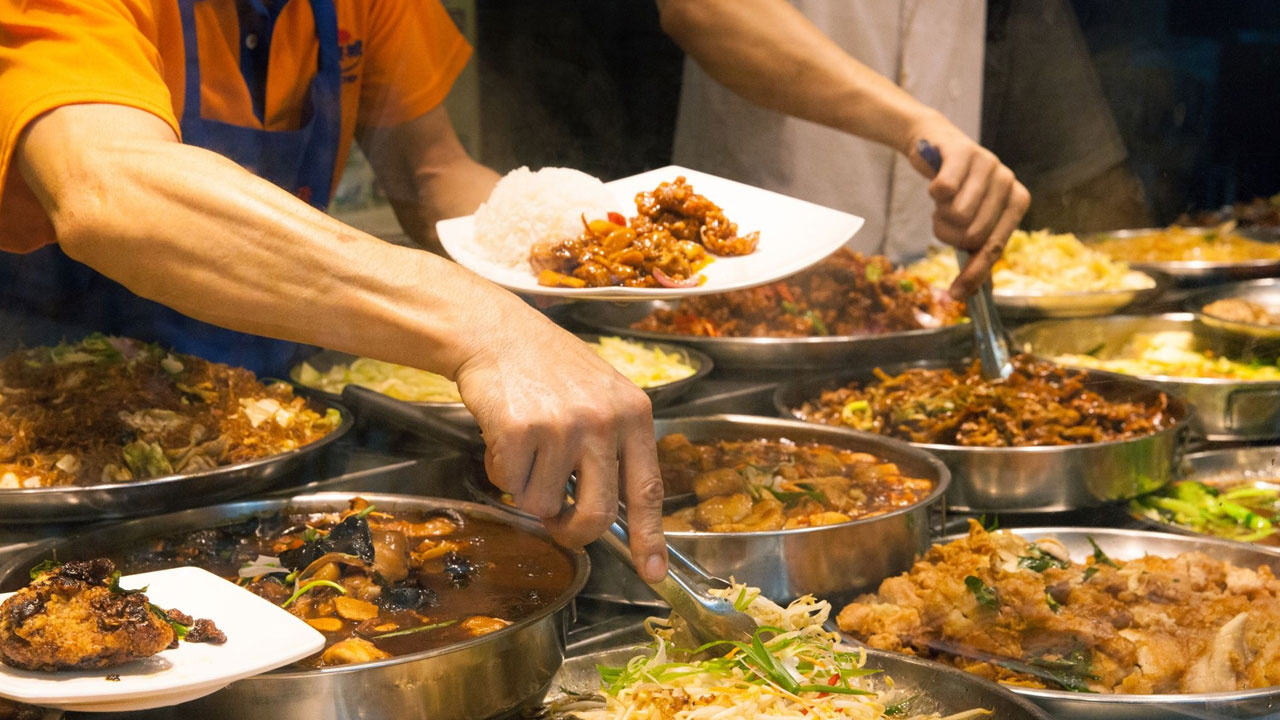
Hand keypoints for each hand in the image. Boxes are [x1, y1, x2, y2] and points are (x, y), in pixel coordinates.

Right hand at [452, 303, 668, 582]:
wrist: (498, 333)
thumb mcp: (603, 396)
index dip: (650, 538)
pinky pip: (509, 483)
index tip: (653, 573)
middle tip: (557, 523)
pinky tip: (504, 436)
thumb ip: (614, 448)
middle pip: (596, 514)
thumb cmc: (550, 369)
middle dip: (571, 531)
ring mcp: (562, 425)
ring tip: (526, 448)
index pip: (647, 489)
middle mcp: (604, 421)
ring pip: (543, 504)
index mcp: (634, 415)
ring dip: (527, 488)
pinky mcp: (520, 429)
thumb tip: (615, 515)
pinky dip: (500, 470)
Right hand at [904, 112, 1029, 297]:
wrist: (934, 144)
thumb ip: (974, 246)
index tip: (956, 294)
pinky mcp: (963, 151)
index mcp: (1017, 202)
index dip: (974, 273)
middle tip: (943, 219)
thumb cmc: (955, 188)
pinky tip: (937, 183)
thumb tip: (968, 291)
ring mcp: (988, 164)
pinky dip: (933, 193)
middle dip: (949, 234)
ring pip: (958, 215)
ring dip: (939, 214)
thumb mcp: (970, 217)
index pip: (995, 247)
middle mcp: (1008, 182)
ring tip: (942, 200)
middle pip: (973, 235)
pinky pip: (944, 189)